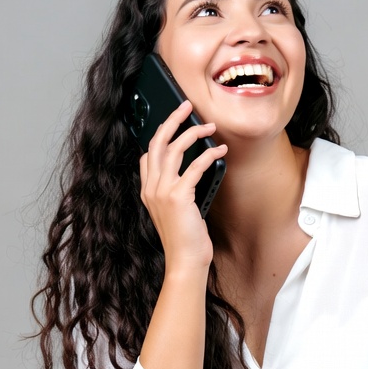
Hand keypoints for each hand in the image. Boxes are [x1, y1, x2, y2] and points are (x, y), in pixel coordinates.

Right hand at [139, 100, 226, 271]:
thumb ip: (175, 193)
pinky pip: (194, 166)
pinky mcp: (178, 196)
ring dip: (194, 132)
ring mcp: (162, 191)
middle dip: (172, 120)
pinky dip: (209, 154)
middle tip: (187, 106)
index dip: (159, 135)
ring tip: (210, 127)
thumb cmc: (185, 240)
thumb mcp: (175, 212)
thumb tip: (190, 174)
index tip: (173, 123)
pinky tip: (220, 151)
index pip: (147, 155)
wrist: (185, 261)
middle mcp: (151, 188)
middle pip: (157, 142)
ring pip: (174, 148)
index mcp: (147, 192)